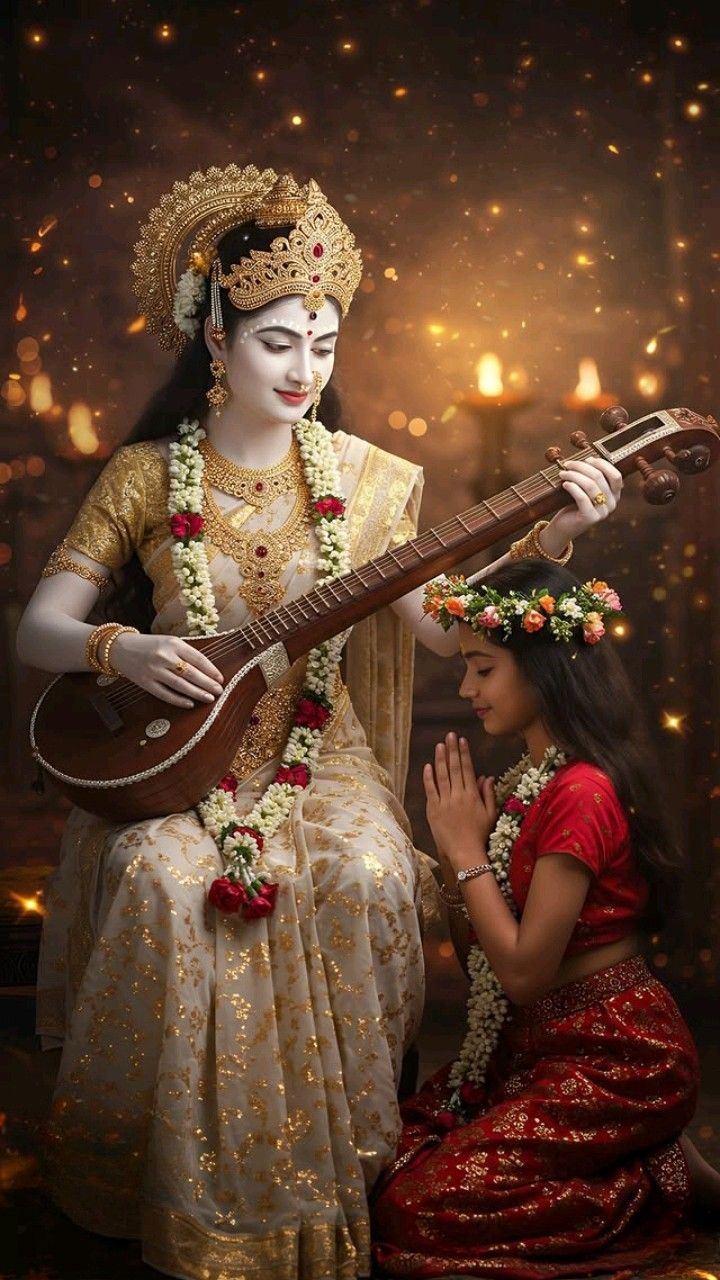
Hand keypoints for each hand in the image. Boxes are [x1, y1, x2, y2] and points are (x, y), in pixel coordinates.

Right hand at [109, 633, 223, 707]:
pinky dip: (178, 700)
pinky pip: (165, 694)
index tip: (220, 678)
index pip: (198, 658)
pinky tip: (190, 704)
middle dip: (207, 683)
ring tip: (209, 698)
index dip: (211, 670)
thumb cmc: (149, 645)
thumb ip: (185, 653)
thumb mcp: (168, 642)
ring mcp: (153, 670)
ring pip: (180, 685)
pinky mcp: (145, 682)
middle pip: (191, 673)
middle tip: (219, 690)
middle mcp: (164, 656)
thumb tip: (207, 671)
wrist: (119, 647)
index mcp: (173, 643)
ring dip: (197, 693)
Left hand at [423, 733, 496, 869]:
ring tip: (439, 745)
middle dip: (452, 750)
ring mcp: (445, 802)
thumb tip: (486, 776)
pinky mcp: (433, 810)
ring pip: (442, 776)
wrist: (465, 852)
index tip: (462, 740)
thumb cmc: (480, 835)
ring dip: (440, 759)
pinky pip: (430, 790)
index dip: (464, 753)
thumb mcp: (490, 814)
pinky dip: (428, 778)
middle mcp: (458, 795)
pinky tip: (428, 766)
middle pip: (454, 768)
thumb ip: (488, 794)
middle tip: (450, 735)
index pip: (467, 769)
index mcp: (472, 795)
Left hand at [540, 457, 621, 556]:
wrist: (563, 528)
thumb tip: (587, 459)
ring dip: (574, 475)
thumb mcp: (586, 489)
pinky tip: (565, 484)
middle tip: (567, 464)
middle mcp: (612, 504)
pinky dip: (572, 487)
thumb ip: (591, 477)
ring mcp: (603, 512)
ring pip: (590, 485)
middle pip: (599, 477)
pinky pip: (582, 497)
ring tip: (562, 473)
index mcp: (615, 495)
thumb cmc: (574, 505)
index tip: (586, 459)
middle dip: (581, 467)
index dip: (602, 464)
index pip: (616, 475)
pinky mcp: (590, 518)